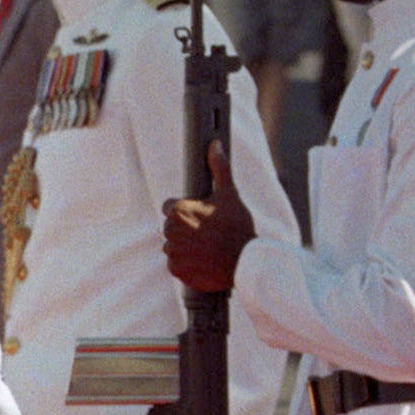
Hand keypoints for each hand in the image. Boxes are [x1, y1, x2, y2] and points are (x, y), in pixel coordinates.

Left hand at [162, 140, 255, 292]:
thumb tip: (214, 144)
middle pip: (171, 226)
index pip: (170, 207)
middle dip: (185, 228)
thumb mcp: (230, 194)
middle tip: (208, 232)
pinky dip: (186, 263)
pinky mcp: (175, 270)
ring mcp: (172, 252)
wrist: (244, 262)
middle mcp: (170, 232)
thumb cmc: (237, 227)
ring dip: (185, 246)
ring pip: (173, 245)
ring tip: (207, 246)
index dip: (187, 210)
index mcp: (179, 211)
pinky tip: (203, 259)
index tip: (202, 215)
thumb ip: (219, 168)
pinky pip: (176, 263)